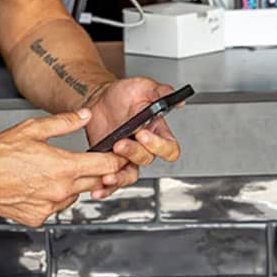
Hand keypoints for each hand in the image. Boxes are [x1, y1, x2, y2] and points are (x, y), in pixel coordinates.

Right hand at [0, 110, 128, 226]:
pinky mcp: (38, 217)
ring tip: (52, 171)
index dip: (116, 160)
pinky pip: (55, 207)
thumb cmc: (0, 152)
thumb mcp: (34, 128)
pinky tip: (38, 185)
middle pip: (94, 183)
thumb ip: (65, 122)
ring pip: (74, 196)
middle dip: (96, 172)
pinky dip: (52, 197)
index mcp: (63, 166)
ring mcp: (50, 206)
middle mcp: (60, 189)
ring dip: (72, 185)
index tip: (120, 157)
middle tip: (86, 162)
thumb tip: (85, 116)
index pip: (104, 165)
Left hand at [85, 77, 181, 199]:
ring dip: (120, 177)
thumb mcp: (143, 87)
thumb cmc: (124, 94)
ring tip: (108, 175)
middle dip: (133, 152)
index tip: (144, 134)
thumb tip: (178, 101)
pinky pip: (112, 181)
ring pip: (130, 175)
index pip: (169, 148)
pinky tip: (97, 189)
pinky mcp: (110, 162)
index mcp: (156, 131)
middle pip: (147, 159)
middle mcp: (144, 147)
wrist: (99, 98)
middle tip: (120, 143)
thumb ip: (161, 92)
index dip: (159, 145)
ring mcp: (127, 157)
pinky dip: (105, 188)